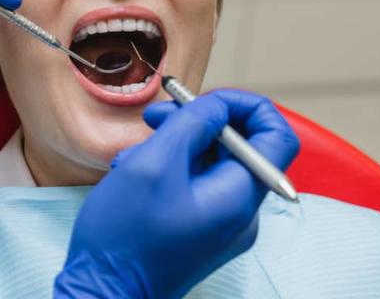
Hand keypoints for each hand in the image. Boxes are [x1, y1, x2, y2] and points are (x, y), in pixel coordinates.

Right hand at [54, 89, 300, 298]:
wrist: (102, 293)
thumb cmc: (125, 235)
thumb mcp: (156, 163)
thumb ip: (193, 125)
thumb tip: (217, 107)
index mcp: (240, 195)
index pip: (276, 135)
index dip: (244, 106)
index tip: (202, 99)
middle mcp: (240, 212)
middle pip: (239, 146)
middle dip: (198, 122)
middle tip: (156, 117)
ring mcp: (221, 225)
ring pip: (212, 164)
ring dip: (176, 145)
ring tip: (135, 152)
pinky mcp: (200, 232)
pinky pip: (196, 186)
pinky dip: (169, 169)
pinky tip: (135, 173)